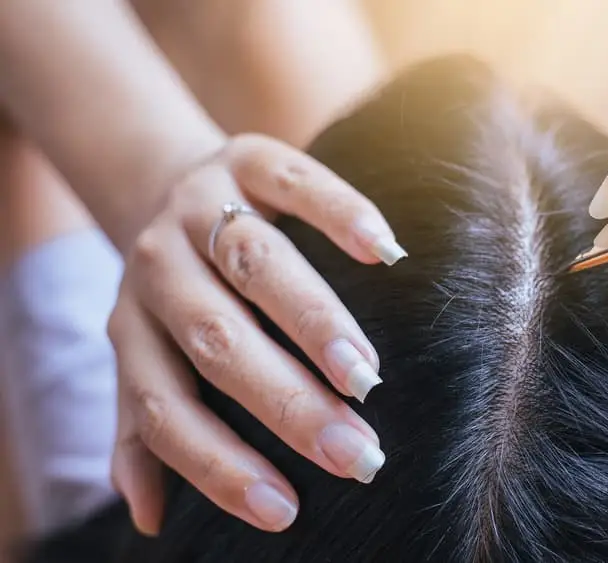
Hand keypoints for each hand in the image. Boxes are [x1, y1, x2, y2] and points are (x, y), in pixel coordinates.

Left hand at [107, 134, 402, 533]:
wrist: (169, 187)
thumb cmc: (178, 296)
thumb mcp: (146, 357)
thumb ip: (143, 429)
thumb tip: (149, 520)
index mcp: (134, 326)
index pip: (163, 408)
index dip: (218, 464)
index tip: (286, 509)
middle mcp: (159, 265)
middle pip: (216, 340)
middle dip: (286, 402)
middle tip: (354, 451)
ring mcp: (202, 205)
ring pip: (254, 264)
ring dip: (313, 322)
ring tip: (366, 375)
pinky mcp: (248, 157)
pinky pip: (293, 181)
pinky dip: (338, 214)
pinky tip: (384, 251)